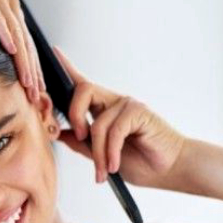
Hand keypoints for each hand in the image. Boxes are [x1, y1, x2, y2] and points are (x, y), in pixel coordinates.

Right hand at [0, 0, 43, 102]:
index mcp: (12, 12)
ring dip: (23, 60)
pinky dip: (5, 34)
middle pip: (26, 44)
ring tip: (28, 81)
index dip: (34, 70)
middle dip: (32, 72)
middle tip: (37, 95)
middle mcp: (10, 6)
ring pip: (16, 35)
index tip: (38, 91)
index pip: (28, 46)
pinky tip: (11, 50)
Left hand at [53, 45, 189, 188]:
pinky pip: (114, 131)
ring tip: (103, 171)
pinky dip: (111, 152)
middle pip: (83, 90)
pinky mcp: (139, 111)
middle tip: (81, 138)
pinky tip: (115, 165)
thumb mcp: (103, 156)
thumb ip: (82, 144)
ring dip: (98, 153)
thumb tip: (59, 133)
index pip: (83, 84)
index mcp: (103, 109)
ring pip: (97, 122)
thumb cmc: (141, 162)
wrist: (167, 170)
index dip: (68, 68)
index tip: (54, 51)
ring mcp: (127, 105)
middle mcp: (114, 102)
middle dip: (74, 115)